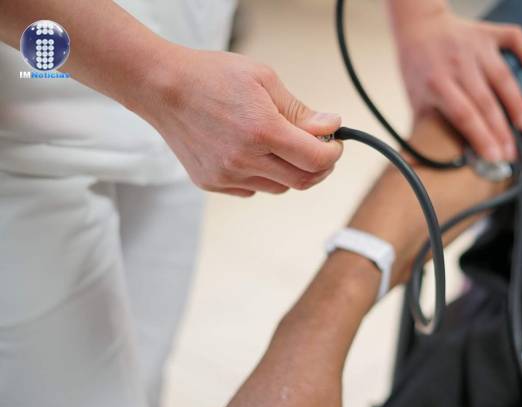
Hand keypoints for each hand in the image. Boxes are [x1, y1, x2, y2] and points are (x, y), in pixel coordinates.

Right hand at [133, 48, 342, 196]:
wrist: (161, 87)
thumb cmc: (212, 76)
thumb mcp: (264, 80)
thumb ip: (300, 110)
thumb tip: (331, 126)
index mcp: (263, 131)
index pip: (316, 159)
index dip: (333, 153)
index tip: (334, 144)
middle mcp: (244, 159)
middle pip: (302, 181)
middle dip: (320, 167)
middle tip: (319, 150)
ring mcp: (226, 175)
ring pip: (278, 188)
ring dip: (290, 172)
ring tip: (280, 146)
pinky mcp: (212, 183)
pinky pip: (252, 189)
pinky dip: (262, 176)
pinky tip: (251, 153)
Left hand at [391, 5, 521, 160]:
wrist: (418, 25)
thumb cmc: (418, 66)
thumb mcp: (415, 98)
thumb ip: (426, 126)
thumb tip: (428, 161)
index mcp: (436, 83)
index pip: (463, 116)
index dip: (481, 137)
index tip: (494, 157)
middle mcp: (458, 65)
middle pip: (485, 102)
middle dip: (501, 131)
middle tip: (511, 154)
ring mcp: (475, 47)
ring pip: (502, 77)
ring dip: (516, 103)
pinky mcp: (488, 33)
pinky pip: (513, 39)